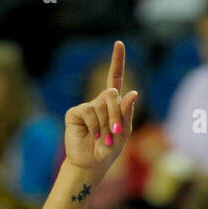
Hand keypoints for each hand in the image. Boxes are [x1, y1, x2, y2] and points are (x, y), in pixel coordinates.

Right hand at [63, 40, 137, 179]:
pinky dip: (94, 125)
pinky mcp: (74, 113)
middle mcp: (98, 102)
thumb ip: (127, 112)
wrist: (90, 164)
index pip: (115, 78)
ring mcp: (86, 106)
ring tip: (103, 138)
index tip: (119, 44)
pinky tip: (92, 135)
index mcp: (112, 104)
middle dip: (116, 114)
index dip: (117, 61)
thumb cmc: (108, 150)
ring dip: (106, 124)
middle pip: (112, 94)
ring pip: (101, 105)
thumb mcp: (124, 132)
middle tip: (115, 132)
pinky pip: (89, 111)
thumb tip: (133, 92)